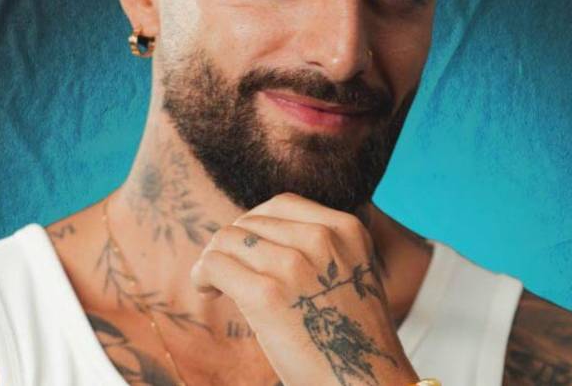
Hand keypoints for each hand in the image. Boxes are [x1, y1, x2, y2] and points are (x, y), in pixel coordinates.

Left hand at [190, 193, 418, 385]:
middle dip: (231, 243)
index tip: (247, 250)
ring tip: (213, 283)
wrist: (368, 382)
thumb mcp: (351, 273)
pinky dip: (203, 275)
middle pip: (251, 220)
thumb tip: (258, 232)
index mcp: (347, 229)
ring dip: (212, 259)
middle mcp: (322, 239)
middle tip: (225, 271)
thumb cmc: (352, 337)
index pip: (281, 204)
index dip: (255, 224)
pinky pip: (214, 264)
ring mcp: (294, 265)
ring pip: (227, 238)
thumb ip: (319, 247)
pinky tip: (208, 292)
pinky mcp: (267, 294)